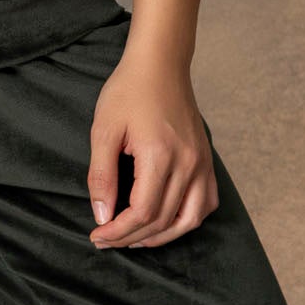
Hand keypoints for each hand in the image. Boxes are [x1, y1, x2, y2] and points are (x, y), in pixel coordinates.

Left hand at [86, 41, 218, 248]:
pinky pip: (206, 203)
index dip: (118, 231)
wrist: (160, 65)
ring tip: (134, 238)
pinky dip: (187, 220)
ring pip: (189, 219)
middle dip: (131, 237)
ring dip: (161, 236)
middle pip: (163, 220)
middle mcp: (187, 164)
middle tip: (106, 239)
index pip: (142, 212)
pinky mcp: (207, 160)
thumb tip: (102, 215)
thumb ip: (102, 176)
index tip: (97, 235)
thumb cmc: (129, 91)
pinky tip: (166, 222)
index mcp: (160, 156)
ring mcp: (202, 163)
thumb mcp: (104, 130)